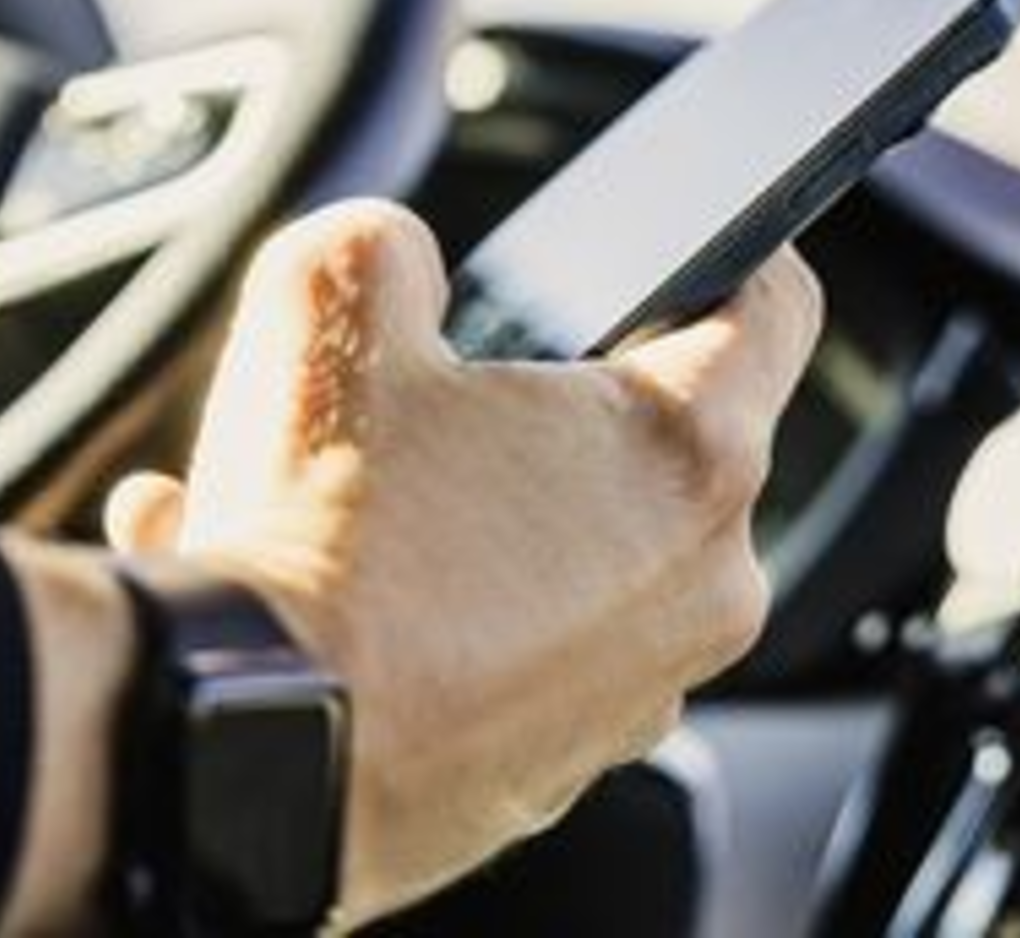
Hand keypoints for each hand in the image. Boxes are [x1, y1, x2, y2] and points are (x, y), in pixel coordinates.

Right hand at [105, 201, 822, 923]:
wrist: (242, 749)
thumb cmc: (314, 544)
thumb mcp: (323, 305)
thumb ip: (388, 246)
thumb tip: (398, 264)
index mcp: (686, 453)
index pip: (777, 306)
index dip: (722, 251)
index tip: (672, 253)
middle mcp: (700, 586)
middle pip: (666, 448)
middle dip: (561, 409)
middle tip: (448, 401)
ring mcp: (636, 693)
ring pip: (589, 561)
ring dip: (500, 521)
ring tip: (369, 514)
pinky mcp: (558, 773)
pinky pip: (529, 658)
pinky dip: (457, 622)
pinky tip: (345, 602)